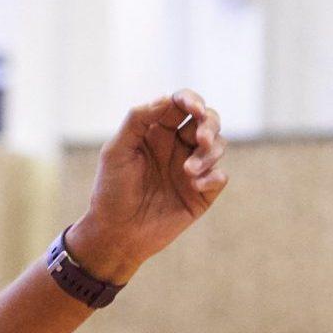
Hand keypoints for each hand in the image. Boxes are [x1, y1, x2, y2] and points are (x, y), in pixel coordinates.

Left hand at [69, 90, 228, 282]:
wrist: (117, 233)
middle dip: (209, 124)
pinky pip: (220, 176)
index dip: (191, 100)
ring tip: (188, 171)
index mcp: (156, 131)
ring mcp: (192, 168)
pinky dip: (213, 176)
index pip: (181, 104)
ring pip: (218, 145)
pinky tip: (195, 185)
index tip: (193, 109)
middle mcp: (177, 146)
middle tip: (200, 139)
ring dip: (209, 153)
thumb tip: (165, 99)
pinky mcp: (202, 192)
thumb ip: (137, 120)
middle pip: (207, 119)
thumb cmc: (111, 190)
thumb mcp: (116, 151)